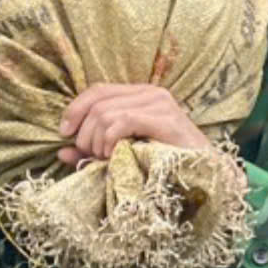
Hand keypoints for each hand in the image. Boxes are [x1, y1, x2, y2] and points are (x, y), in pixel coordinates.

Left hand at [58, 84, 205, 164]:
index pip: (97, 90)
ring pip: (106, 113)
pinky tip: (113, 155)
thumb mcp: (120, 156)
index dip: (75, 109)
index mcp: (141, 95)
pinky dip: (110, 140)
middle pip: (98, 102)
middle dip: (85, 133)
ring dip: (97, 141)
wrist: (205, 177)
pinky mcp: (166, 119)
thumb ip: (92, 152)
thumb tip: (61, 151)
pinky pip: (122, 121)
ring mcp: (160, 103)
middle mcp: (151, 93)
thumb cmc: (164, 167)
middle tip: (91, 156)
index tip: (64, 134)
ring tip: (106, 159)